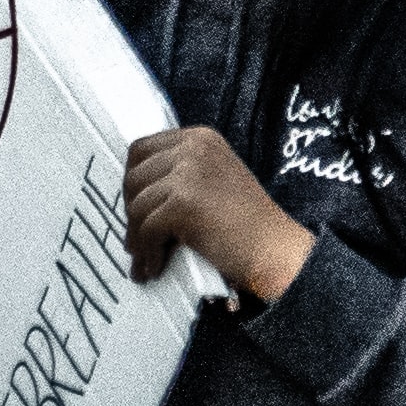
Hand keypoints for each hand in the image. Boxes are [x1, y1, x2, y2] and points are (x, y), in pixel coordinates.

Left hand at [124, 126, 314, 304]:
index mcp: (200, 138)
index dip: (134, 181)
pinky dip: (147, 253)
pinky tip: (156, 267)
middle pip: (133, 176)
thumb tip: (134, 194)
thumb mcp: (213, 178)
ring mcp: (188, 173)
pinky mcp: (182, 203)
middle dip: (131, 210)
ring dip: (136, 237)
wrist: (273, 248)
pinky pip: (146, 229)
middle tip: (138, 237)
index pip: (142, 149)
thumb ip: (180, 174)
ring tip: (146, 258)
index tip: (137, 207)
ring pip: (136, 206)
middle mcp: (193, 148)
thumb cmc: (246, 223)